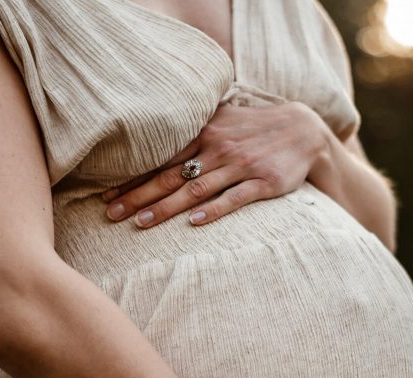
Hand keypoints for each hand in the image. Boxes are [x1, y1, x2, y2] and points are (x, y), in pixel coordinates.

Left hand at [101, 101, 331, 227]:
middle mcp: (218, 148)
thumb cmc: (256, 128)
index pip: (161, 158)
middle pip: (171, 175)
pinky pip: (233, 198)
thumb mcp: (223, 119)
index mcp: (205, 133)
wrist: (305, 131)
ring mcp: (241, 166)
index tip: (107, 194)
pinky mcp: (263, 183)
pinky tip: (192, 223)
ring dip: (166, 207)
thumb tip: (156, 138)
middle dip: (138, 196)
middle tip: (112, 214)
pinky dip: (212, 211)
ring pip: (196, 189)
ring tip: (141, 223)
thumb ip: (193, 129)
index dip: (133, 177)